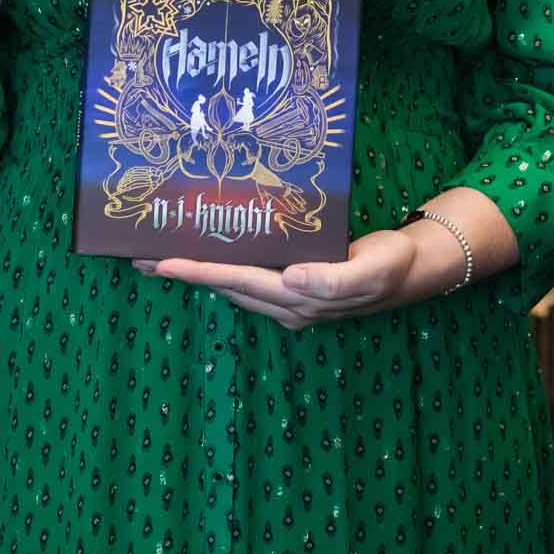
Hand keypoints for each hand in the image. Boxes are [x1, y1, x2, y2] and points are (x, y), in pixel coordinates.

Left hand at [134, 224, 460, 328]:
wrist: (414, 269)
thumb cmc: (392, 264)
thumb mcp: (372, 270)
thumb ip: (334, 280)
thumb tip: (292, 279)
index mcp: (300, 298)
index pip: (238, 281)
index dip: (199, 270)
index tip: (163, 261)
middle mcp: (287, 303)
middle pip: (224, 285)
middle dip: (182, 272)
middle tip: (139, 255)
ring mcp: (289, 299)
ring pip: (231, 284)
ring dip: (196, 270)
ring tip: (160, 254)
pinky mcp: (295, 287)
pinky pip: (247, 277)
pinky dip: (221, 265)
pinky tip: (208, 251)